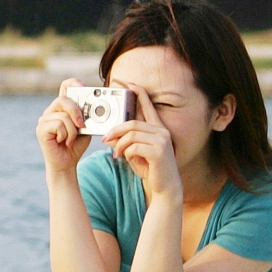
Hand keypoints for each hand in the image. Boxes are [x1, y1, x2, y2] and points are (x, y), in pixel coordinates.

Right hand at [35, 78, 93, 174]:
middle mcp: (51, 111)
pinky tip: (63, 142)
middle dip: (76, 111)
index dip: (73, 83)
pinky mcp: (41, 129)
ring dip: (73, 131)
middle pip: (64, 99)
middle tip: (82, 125)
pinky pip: (58, 125)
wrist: (67, 164)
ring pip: (63, 116)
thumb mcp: (86, 128)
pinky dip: (66, 135)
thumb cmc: (76, 145)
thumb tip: (93, 109)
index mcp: (62, 108)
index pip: (65, 87)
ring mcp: (44, 119)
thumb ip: (86, 116)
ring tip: (71, 140)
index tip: (82, 86)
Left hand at [104, 85, 180, 201]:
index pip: (148, 106)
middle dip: (116, 130)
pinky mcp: (159, 151)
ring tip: (116, 153)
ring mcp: (162, 140)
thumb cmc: (151, 170)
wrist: (165, 188)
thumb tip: (110, 135)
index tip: (129, 83)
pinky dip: (125, 152)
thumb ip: (125, 142)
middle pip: (132, 123)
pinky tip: (123, 158)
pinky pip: (134, 146)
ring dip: (119, 144)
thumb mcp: (134, 153)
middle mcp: (162, 131)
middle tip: (105, 139)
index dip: (139, 94)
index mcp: (158, 129)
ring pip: (131, 134)